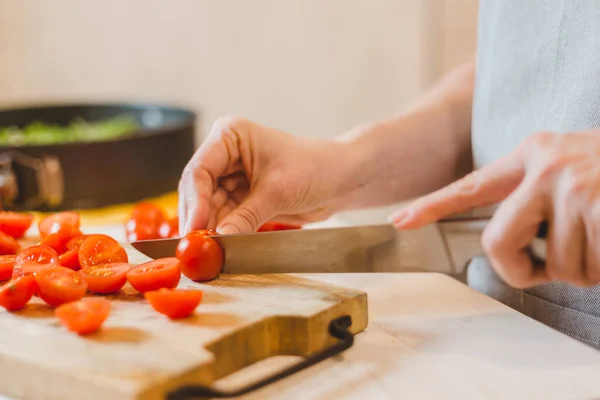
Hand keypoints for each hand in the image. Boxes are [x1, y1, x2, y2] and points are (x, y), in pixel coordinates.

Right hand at [178, 116, 355, 234]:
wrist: (341, 179)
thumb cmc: (315, 168)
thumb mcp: (278, 192)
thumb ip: (245, 217)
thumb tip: (218, 239)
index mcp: (230, 136)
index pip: (200, 170)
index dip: (194, 202)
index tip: (194, 229)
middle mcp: (225, 154)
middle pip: (198, 191)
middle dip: (198, 220)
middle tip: (194, 248)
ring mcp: (230, 177)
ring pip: (208, 208)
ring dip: (208, 230)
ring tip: (207, 253)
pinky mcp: (240, 198)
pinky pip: (223, 218)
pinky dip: (221, 233)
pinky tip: (219, 248)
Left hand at [390, 131, 599, 288]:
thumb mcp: (570, 167)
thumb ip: (533, 197)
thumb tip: (507, 246)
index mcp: (532, 154)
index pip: (470, 186)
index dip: (431, 206)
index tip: (400, 220)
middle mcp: (546, 165)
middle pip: (499, 242)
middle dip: (521, 269)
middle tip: (545, 269)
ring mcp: (575, 185)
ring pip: (556, 264)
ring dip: (582, 269)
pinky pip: (590, 267)